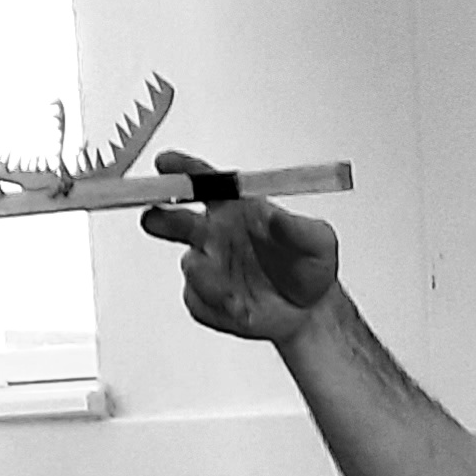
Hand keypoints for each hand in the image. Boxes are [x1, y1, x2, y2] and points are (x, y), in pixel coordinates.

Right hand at [136, 146, 341, 341]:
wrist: (308, 312)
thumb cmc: (310, 268)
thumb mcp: (319, 242)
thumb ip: (301, 229)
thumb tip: (277, 219)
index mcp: (235, 209)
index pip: (203, 182)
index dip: (183, 170)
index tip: (165, 163)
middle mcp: (215, 234)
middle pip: (176, 219)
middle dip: (162, 217)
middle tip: (155, 218)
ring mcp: (207, 267)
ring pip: (191, 265)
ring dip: (208, 275)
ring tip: (236, 290)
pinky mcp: (204, 299)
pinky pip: (198, 300)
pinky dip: (217, 304)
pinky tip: (241, 307)